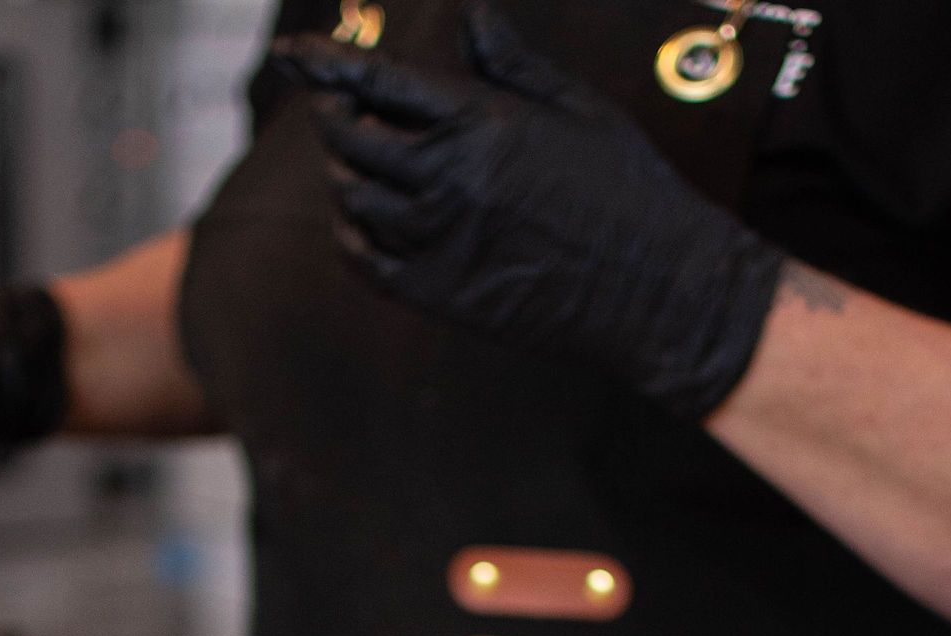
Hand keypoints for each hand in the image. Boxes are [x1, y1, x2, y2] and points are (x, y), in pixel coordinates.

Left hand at [275, 0, 783, 420]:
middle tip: (339, 110)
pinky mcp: (441, 294)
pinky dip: (351, 233)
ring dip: (347, 175)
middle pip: (352, 136)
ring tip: (360, 164)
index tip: (295, 55)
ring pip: (354, 197)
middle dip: (336, 115)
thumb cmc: (627, 191)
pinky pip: (365, 259)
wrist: (654, 290)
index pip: (381, 81)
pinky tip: (362, 218)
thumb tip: (470, 14)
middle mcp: (451, 177)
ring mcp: (441, 239)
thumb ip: (512, 64)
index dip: (328, 64)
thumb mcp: (577, 109)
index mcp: (483, 121)